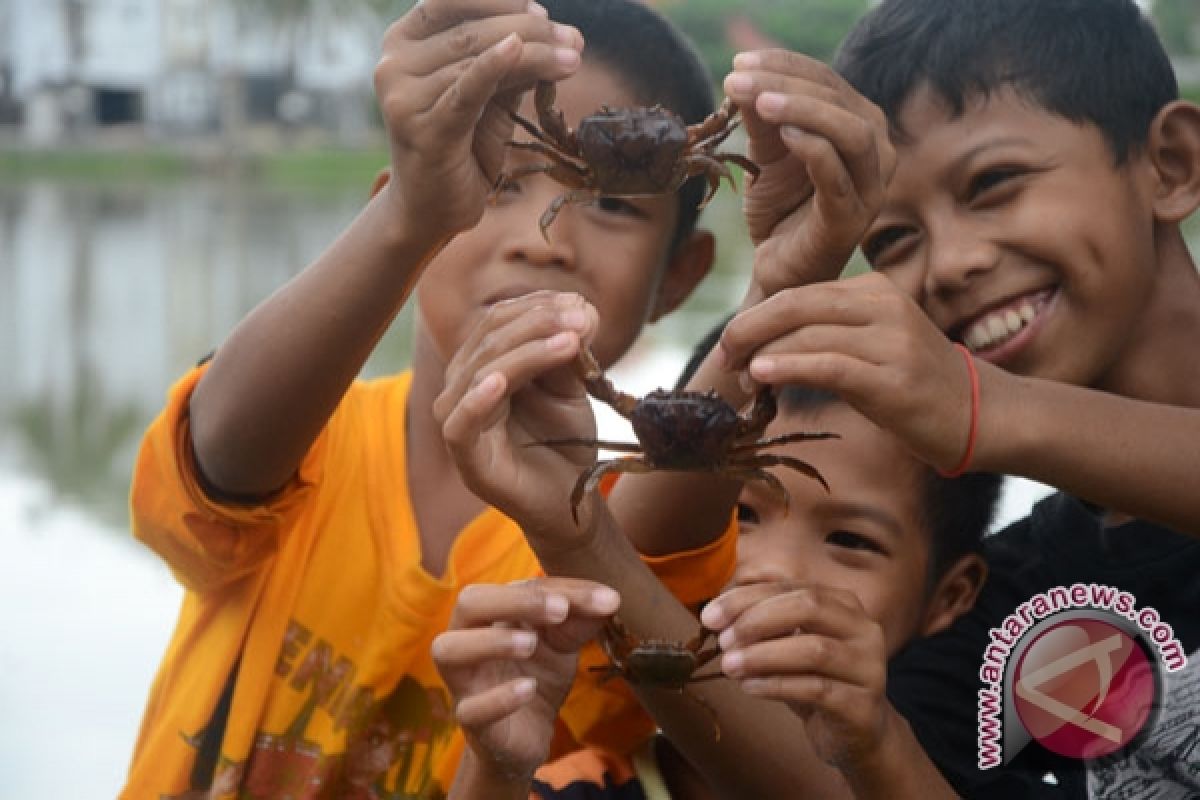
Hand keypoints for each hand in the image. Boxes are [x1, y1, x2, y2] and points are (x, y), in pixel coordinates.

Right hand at [375, 0, 582, 243]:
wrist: (432, 209)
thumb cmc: (461, 148)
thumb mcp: (491, 98)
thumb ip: (513, 65)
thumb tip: (560, 35)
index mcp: (403, 43)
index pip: (451, 1)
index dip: (501, 1)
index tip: (544, 14)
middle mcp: (393, 63)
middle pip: (472, 31)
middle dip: (531, 31)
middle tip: (574, 40)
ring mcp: (404, 97)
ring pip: (477, 59)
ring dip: (534, 55)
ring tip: (572, 59)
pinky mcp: (423, 129)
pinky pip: (466, 90)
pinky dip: (494, 67)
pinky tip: (520, 51)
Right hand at [433, 578, 620, 780]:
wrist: (529, 734)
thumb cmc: (538, 673)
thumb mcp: (563, 642)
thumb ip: (580, 618)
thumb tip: (610, 598)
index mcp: (493, 612)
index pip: (519, 586)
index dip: (560, 589)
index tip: (603, 599)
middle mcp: (469, 638)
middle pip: (469, 603)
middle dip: (513, 601)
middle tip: (559, 609)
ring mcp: (465, 680)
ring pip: (448, 650)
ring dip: (491, 642)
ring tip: (530, 643)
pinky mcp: (471, 720)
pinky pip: (469, 708)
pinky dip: (498, 697)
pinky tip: (528, 689)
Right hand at [435, 290, 601, 542]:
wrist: (571, 500)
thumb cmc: (564, 441)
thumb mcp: (570, 387)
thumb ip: (567, 352)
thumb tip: (580, 307)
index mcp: (482, 365)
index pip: (497, 322)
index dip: (536, 307)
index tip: (580, 303)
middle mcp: (461, 388)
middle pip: (489, 341)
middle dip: (538, 324)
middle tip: (581, 318)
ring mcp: (459, 422)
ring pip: (481, 373)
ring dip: (527, 352)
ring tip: (569, 342)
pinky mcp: (465, 458)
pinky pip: (462, 424)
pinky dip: (477, 400)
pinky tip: (501, 382)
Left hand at [701, 581, 888, 770]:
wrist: (857, 734)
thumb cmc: (816, 681)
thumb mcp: (789, 646)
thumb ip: (763, 626)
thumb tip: (717, 616)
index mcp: (843, 605)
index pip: (791, 588)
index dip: (746, 599)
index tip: (709, 616)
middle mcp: (863, 629)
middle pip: (809, 607)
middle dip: (757, 620)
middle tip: (723, 641)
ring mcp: (869, 667)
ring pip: (814, 650)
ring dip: (763, 656)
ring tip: (730, 666)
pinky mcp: (863, 706)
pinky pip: (817, 690)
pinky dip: (777, 685)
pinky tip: (750, 687)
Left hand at [718, 272, 974, 472]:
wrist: (979, 414)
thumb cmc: (912, 383)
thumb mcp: (869, 343)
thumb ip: (824, 333)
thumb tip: (757, 346)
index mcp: (874, 290)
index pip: (799, 294)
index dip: (755, 318)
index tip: (730, 345)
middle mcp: (884, 306)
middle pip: (795, 306)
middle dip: (749, 330)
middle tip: (723, 357)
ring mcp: (892, 341)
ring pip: (807, 336)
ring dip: (763, 357)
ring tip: (741, 379)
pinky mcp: (893, 380)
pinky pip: (828, 366)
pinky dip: (788, 368)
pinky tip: (762, 375)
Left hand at [723, 49, 894, 296]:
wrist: (778, 272)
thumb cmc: (780, 210)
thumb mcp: (766, 153)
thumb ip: (761, 117)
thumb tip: (742, 74)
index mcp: (860, 128)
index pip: (829, 82)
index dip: (786, 65)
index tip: (740, 62)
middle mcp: (877, 154)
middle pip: (842, 101)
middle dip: (788, 83)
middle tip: (740, 79)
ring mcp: (869, 188)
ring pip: (852, 133)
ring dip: (804, 110)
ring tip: (762, 103)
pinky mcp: (850, 220)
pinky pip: (839, 178)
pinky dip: (814, 150)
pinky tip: (784, 136)